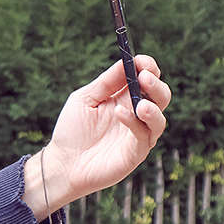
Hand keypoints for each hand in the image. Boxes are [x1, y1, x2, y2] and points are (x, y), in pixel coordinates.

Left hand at [23, 55, 169, 217]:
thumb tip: (126, 61)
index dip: (147, 68)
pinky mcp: (136, 153)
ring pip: (159, 118)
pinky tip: (119, 113)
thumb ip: (105, 82)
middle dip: (155, 84)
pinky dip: (133, 122)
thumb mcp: (85, 99)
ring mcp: (138, 135)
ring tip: (140, 102)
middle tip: (145, 76)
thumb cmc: (72, 130)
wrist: (62, 163)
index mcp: (125, 98)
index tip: (141, 60)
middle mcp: (137, 115)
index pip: (146, 79)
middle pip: (160, 96)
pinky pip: (143, 136)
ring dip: (153, 107)